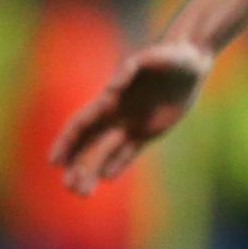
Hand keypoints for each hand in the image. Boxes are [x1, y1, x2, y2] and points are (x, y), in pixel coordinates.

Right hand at [46, 40, 213, 193]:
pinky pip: (129, 151)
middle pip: (89, 144)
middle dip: (77, 166)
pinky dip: (118, 164)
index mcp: (111, 98)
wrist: (193, 61)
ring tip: (83, 193)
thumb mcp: (156, 57)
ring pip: (106, 151)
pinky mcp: (150, 131)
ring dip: (92, 171)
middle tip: (71, 188)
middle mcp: (117, 114)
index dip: (66, 143)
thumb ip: (131, 68)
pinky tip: (106, 178)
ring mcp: (133, 123)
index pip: (81, 124)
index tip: (54, 162)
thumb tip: (110, 89)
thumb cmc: (173, 55)